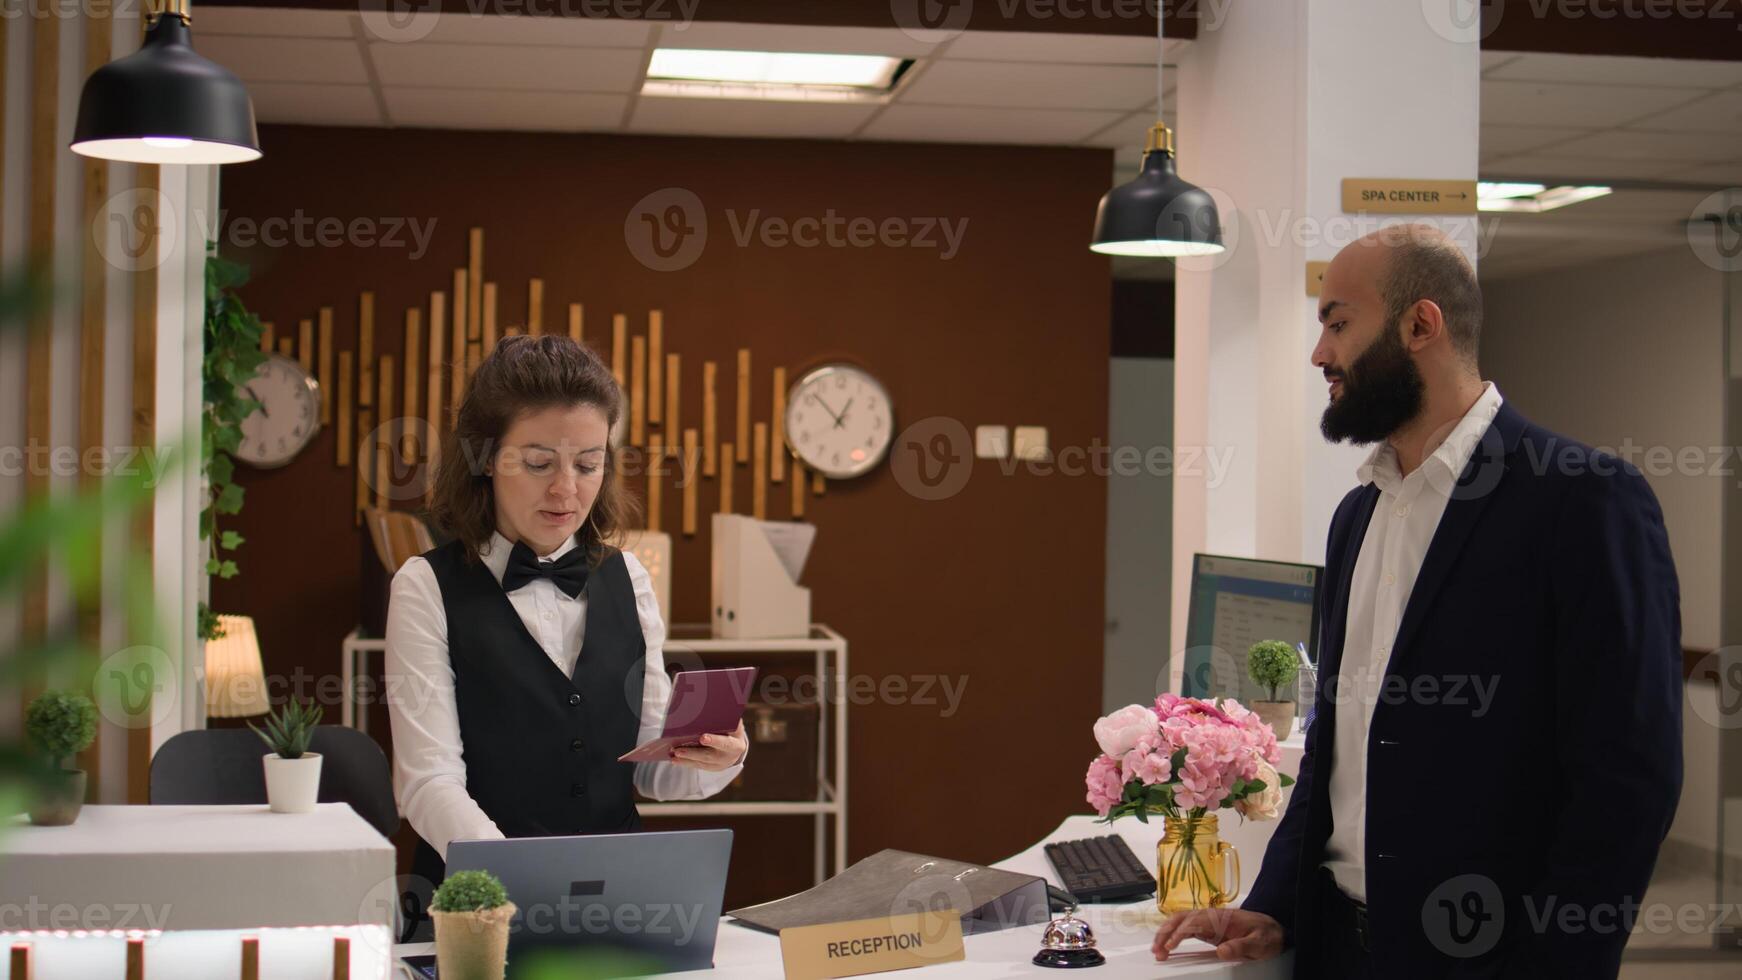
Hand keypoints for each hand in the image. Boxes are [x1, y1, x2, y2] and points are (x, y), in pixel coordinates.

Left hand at [669, 721, 746, 770]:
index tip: (702, 738)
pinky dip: (685, 762)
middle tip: (678, 750)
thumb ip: (726, 717)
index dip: (714, 740)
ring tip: (673, 754)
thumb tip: (713, 704)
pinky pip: (697, 765)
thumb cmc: (732, 730)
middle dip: (692, 753)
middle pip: (709, 756)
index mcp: (735, 744)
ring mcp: (719, 764)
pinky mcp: (711, 768)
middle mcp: (727, 757)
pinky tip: (675, 760)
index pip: (725, 743)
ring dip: (685, 759)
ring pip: (700, 762)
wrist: (736, 748)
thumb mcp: (733, 724)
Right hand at [1153, 908, 1283, 962]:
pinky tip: (1167, 945)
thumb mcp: (1258, 943)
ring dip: (1165, 933)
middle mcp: (1211, 916)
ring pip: (1180, 922)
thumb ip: (1241, 947)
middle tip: (1156, 950)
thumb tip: (1221, 951)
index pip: (1194, 923)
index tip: (1170, 946)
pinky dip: (1173, 935)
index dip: (1180, 933)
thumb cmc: (1266, 935)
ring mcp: (1208, 921)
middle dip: (1165, 932)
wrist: (1273, 928)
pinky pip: (1185, 928)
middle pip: (1181, 919)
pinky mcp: (1207, 928)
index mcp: (1221, 918)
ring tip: (1156, 950)